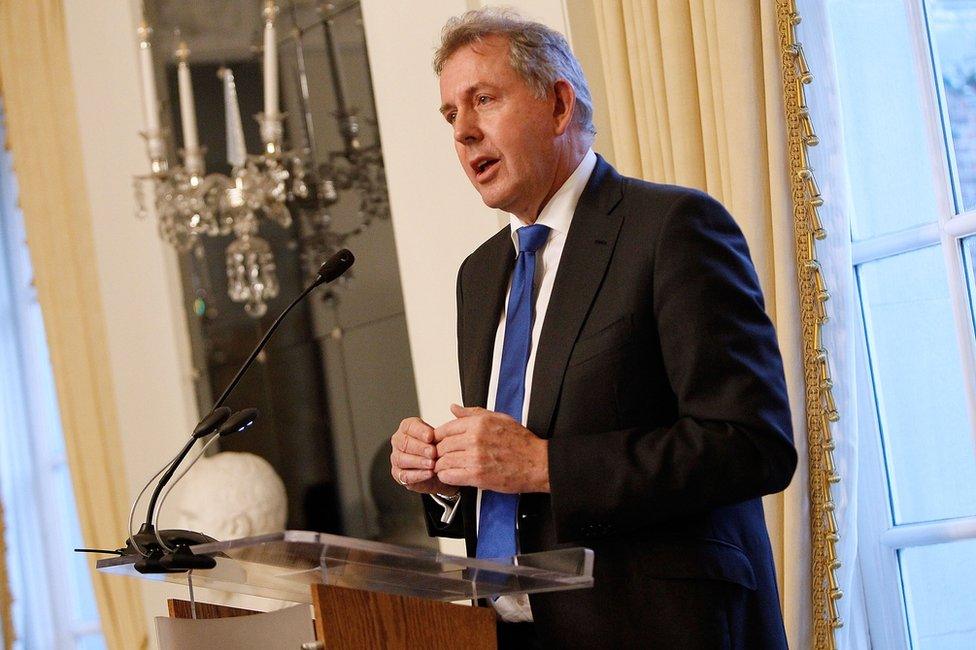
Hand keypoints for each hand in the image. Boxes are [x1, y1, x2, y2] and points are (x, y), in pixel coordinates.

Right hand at [390, 417, 458, 495]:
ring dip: (418, 461)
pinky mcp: (398, 474)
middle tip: (433, 452)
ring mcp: (397, 457)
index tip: (431, 436)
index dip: (419, 431)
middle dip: (419, 448)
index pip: (409, 426)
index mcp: (408, 428)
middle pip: (404, 442)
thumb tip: (454, 408)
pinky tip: (428, 473)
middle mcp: (399, 441)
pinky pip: (404, 475)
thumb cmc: (440, 449)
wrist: (441, 469)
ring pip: (402, 459)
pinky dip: (417, 475)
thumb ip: (449, 423)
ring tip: (432, 464)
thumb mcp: (445, 435)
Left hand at [433, 404, 549, 492]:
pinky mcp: (477, 476)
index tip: (440, 443)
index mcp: (479, 423)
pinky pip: (450, 476)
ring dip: (442, 466)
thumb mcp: (499, 418)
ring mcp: (475, 457)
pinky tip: (453, 475)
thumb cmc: (522, 443)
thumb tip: (455, 408)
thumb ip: (473, 413)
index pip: (445, 428)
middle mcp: (475, 438)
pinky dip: (447, 477)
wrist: (538, 463)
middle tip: (443, 457)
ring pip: (443, 461)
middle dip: (439, 453)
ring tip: (447, 467)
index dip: (438, 438)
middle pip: (442, 446)